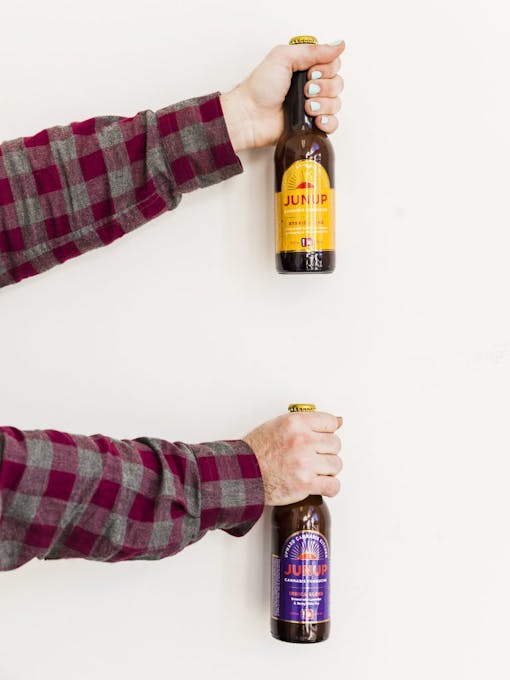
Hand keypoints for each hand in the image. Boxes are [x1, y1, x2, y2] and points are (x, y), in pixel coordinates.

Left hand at [220, 40, 345, 151]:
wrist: (249, 116)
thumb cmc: (260, 88)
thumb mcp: (283, 57)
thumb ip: (311, 50)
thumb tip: (338, 45)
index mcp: (305, 68)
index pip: (333, 64)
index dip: (327, 69)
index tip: (311, 73)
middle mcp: (310, 86)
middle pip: (337, 84)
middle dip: (324, 87)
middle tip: (306, 91)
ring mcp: (311, 107)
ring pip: (336, 104)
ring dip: (323, 105)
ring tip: (306, 107)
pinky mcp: (310, 126)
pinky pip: (332, 124)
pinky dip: (328, 122)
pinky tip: (316, 120)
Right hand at [244, 411, 342, 505]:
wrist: (243, 473)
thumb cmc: (257, 450)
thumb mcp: (280, 425)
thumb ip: (308, 422)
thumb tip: (338, 420)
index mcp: (296, 423)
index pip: (330, 422)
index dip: (328, 431)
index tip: (323, 437)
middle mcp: (302, 441)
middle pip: (335, 444)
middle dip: (327, 451)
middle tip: (315, 456)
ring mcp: (305, 463)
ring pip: (336, 465)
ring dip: (327, 470)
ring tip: (314, 470)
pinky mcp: (306, 484)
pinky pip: (333, 485)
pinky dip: (330, 487)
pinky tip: (321, 484)